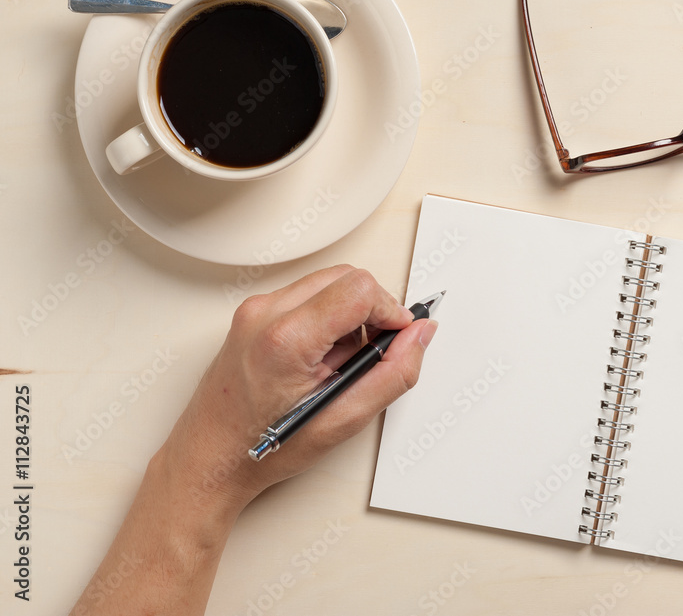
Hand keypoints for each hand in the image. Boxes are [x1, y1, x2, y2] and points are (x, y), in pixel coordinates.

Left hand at [71, 265, 435, 615]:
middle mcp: (265, 314)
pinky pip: (307, 295)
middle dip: (372, 310)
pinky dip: (328, 318)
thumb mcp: (343, 421)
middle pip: (346, 277)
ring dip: (350, 315)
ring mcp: (254, 310)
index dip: (390, 311)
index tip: (397, 337)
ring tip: (341, 363)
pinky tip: (321, 358)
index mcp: (286, 339)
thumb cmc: (262, 447)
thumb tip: (419, 336)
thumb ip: (393, 374)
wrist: (210, 458)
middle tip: (371, 354)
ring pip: (328, 283)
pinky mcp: (252, 314)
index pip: (360, 288)